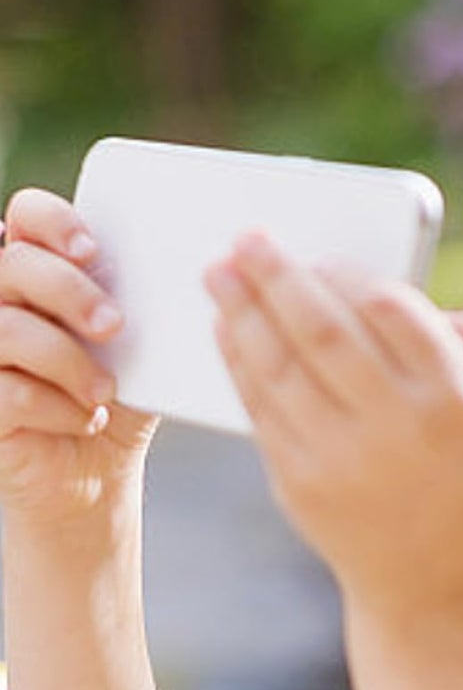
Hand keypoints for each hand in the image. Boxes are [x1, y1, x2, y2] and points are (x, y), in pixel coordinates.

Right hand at [0, 188, 160, 525]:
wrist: (98, 473)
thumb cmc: (118, 399)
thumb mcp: (141, 348)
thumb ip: (148, 308)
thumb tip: (213, 274)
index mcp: (39, 274)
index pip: (27, 216)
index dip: (53, 221)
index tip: (91, 249)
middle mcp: (1, 302)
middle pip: (15, 265)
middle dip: (69, 292)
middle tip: (114, 326)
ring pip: (8, 329)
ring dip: (69, 361)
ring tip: (104, 392)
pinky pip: (9, 392)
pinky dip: (59, 409)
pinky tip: (84, 421)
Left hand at [203, 230, 462, 613]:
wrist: (431, 575)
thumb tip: (447, 304)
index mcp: (454, 398)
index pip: (391, 308)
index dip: (348, 274)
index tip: (323, 258)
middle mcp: (398, 426)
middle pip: (322, 328)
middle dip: (276, 275)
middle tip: (246, 238)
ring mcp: (344, 457)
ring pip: (278, 364)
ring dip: (241, 309)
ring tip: (219, 273)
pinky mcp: (301, 483)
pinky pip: (259, 406)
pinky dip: (237, 361)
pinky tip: (227, 329)